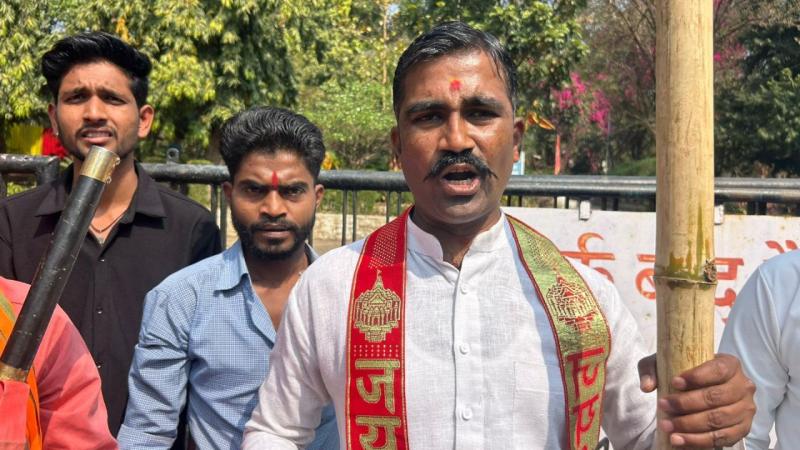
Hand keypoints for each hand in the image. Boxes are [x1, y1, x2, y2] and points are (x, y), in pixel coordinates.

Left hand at [637, 353, 755, 447]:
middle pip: (716, 397)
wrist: (697, 392)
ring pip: (718, 419)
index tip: (674, 383)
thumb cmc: (682, 374)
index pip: (718, 370)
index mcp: (730, 364)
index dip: (697, 377)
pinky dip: (698, 441)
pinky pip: (722, 438)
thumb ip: (651, 369)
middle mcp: (743, 386)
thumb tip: (647, 387)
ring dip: (689, 425)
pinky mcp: (743, 429)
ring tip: (666, 425)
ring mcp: (746, 409)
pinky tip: (678, 439)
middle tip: (663, 405)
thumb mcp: (664, 364)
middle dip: (686, 404)